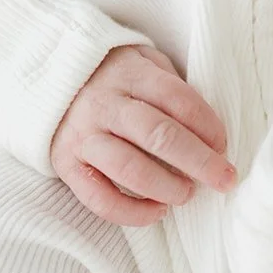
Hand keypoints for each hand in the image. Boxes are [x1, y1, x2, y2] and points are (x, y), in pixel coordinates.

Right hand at [49, 44, 236, 226]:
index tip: (224, 145)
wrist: (48, 75)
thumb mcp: (142, 59)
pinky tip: (157, 211)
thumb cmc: (112, 73)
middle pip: (158, 135)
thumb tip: (208, 128)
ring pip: (128, 168)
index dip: (207, 125)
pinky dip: (132, 213)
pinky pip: (99, 198)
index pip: (176, 99)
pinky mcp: (66, 164)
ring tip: (189, 193)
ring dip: (166, 187)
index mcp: (129, 73)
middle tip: (225, 179)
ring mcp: (83, 135)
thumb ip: (170, 84)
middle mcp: (104, 103)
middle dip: (199, 161)